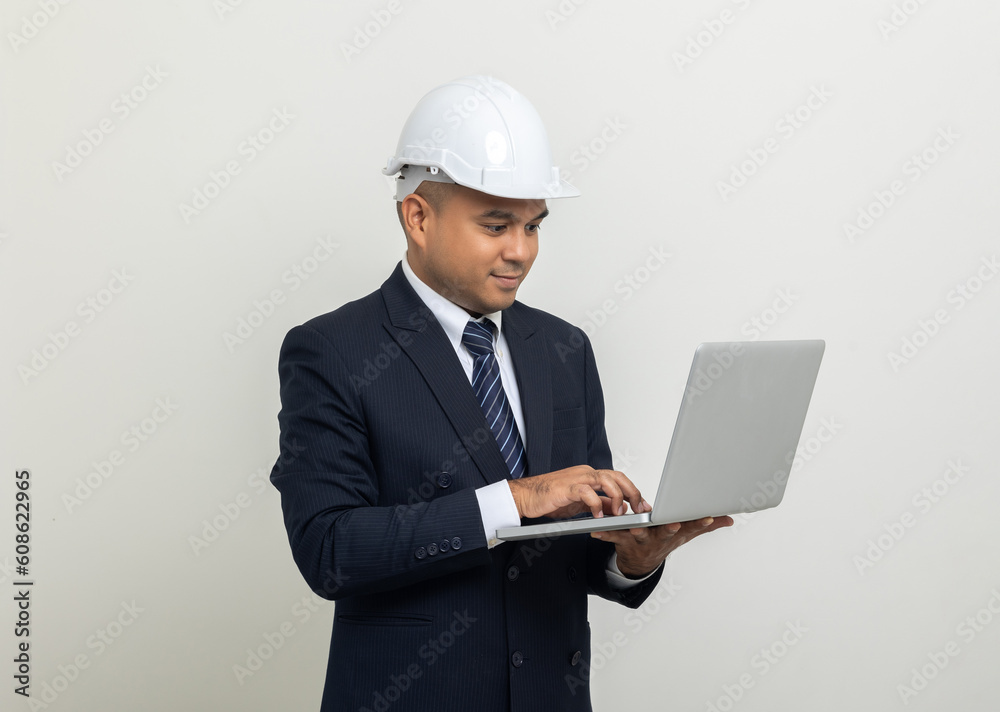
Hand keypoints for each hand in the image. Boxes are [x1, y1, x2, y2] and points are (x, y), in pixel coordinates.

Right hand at [507, 465, 650, 520]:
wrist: (525, 497)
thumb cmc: (549, 499)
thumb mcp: (580, 504)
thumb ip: (598, 504)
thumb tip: (616, 509)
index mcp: (589, 476)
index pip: (618, 479)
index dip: (633, 492)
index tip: (643, 505)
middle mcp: (585, 474)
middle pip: (617, 476)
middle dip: (632, 492)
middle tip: (639, 509)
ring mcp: (576, 478)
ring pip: (606, 480)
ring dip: (617, 497)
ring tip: (620, 513)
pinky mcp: (566, 487)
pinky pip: (587, 492)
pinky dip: (596, 504)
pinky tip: (597, 515)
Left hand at [594, 516, 733, 577]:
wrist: (641, 562)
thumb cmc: (664, 540)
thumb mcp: (686, 534)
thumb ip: (706, 525)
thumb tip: (729, 518)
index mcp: (675, 533)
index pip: (691, 528)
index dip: (700, 522)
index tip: (707, 515)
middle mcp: (659, 538)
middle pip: (666, 533)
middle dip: (670, 528)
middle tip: (673, 524)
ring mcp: (642, 541)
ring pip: (640, 535)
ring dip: (637, 531)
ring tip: (635, 527)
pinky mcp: (623, 541)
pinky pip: (614, 537)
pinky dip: (605, 534)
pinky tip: (596, 532)